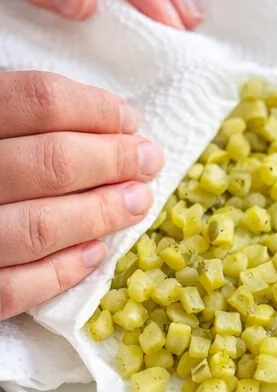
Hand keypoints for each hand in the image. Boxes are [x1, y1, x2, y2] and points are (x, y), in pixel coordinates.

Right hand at [0, 71, 161, 319]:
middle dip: (111, 162)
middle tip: (148, 161)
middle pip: (48, 162)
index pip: (39, 102)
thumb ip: (22, 108)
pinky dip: (58, 273)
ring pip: (35, 228)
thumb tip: (108, 118)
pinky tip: (93, 255)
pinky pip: (9, 290)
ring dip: (98, 216)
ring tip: (136, 203)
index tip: (130, 120)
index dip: (95, 110)